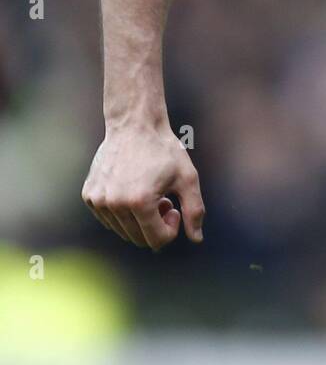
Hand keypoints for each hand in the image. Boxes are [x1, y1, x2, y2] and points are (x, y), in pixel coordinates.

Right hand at [82, 123, 205, 250]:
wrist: (134, 124)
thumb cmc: (164, 150)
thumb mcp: (187, 178)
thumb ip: (194, 210)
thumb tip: (197, 239)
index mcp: (139, 202)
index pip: (157, 240)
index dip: (171, 228)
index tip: (174, 206)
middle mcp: (114, 204)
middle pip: (139, 239)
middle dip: (156, 224)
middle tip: (163, 199)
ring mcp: (98, 201)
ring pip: (123, 231)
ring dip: (139, 219)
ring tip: (148, 193)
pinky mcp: (89, 196)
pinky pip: (109, 220)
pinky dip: (123, 213)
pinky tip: (132, 189)